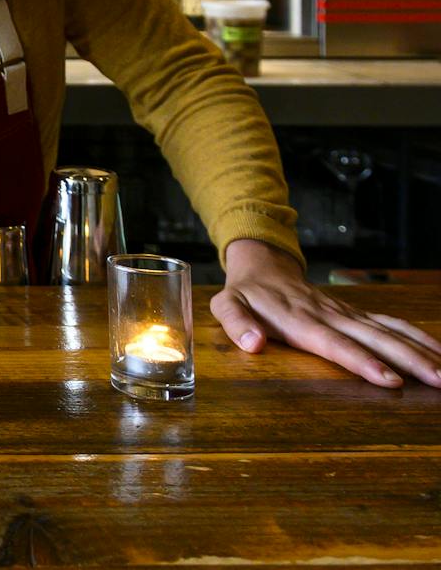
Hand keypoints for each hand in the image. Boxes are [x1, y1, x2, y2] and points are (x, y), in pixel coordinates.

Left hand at [213, 238, 440, 388]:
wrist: (264, 267)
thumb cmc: (246, 294)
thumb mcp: (227, 305)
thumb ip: (236, 322)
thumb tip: (252, 343)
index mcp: (300, 320)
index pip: (336, 344)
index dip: (363, 362)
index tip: (390, 380)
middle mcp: (330, 316)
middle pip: (374, 339)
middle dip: (408, 360)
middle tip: (438, 381)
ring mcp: (347, 314)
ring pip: (389, 331)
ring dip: (421, 351)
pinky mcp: (356, 314)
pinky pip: (392, 324)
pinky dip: (418, 337)